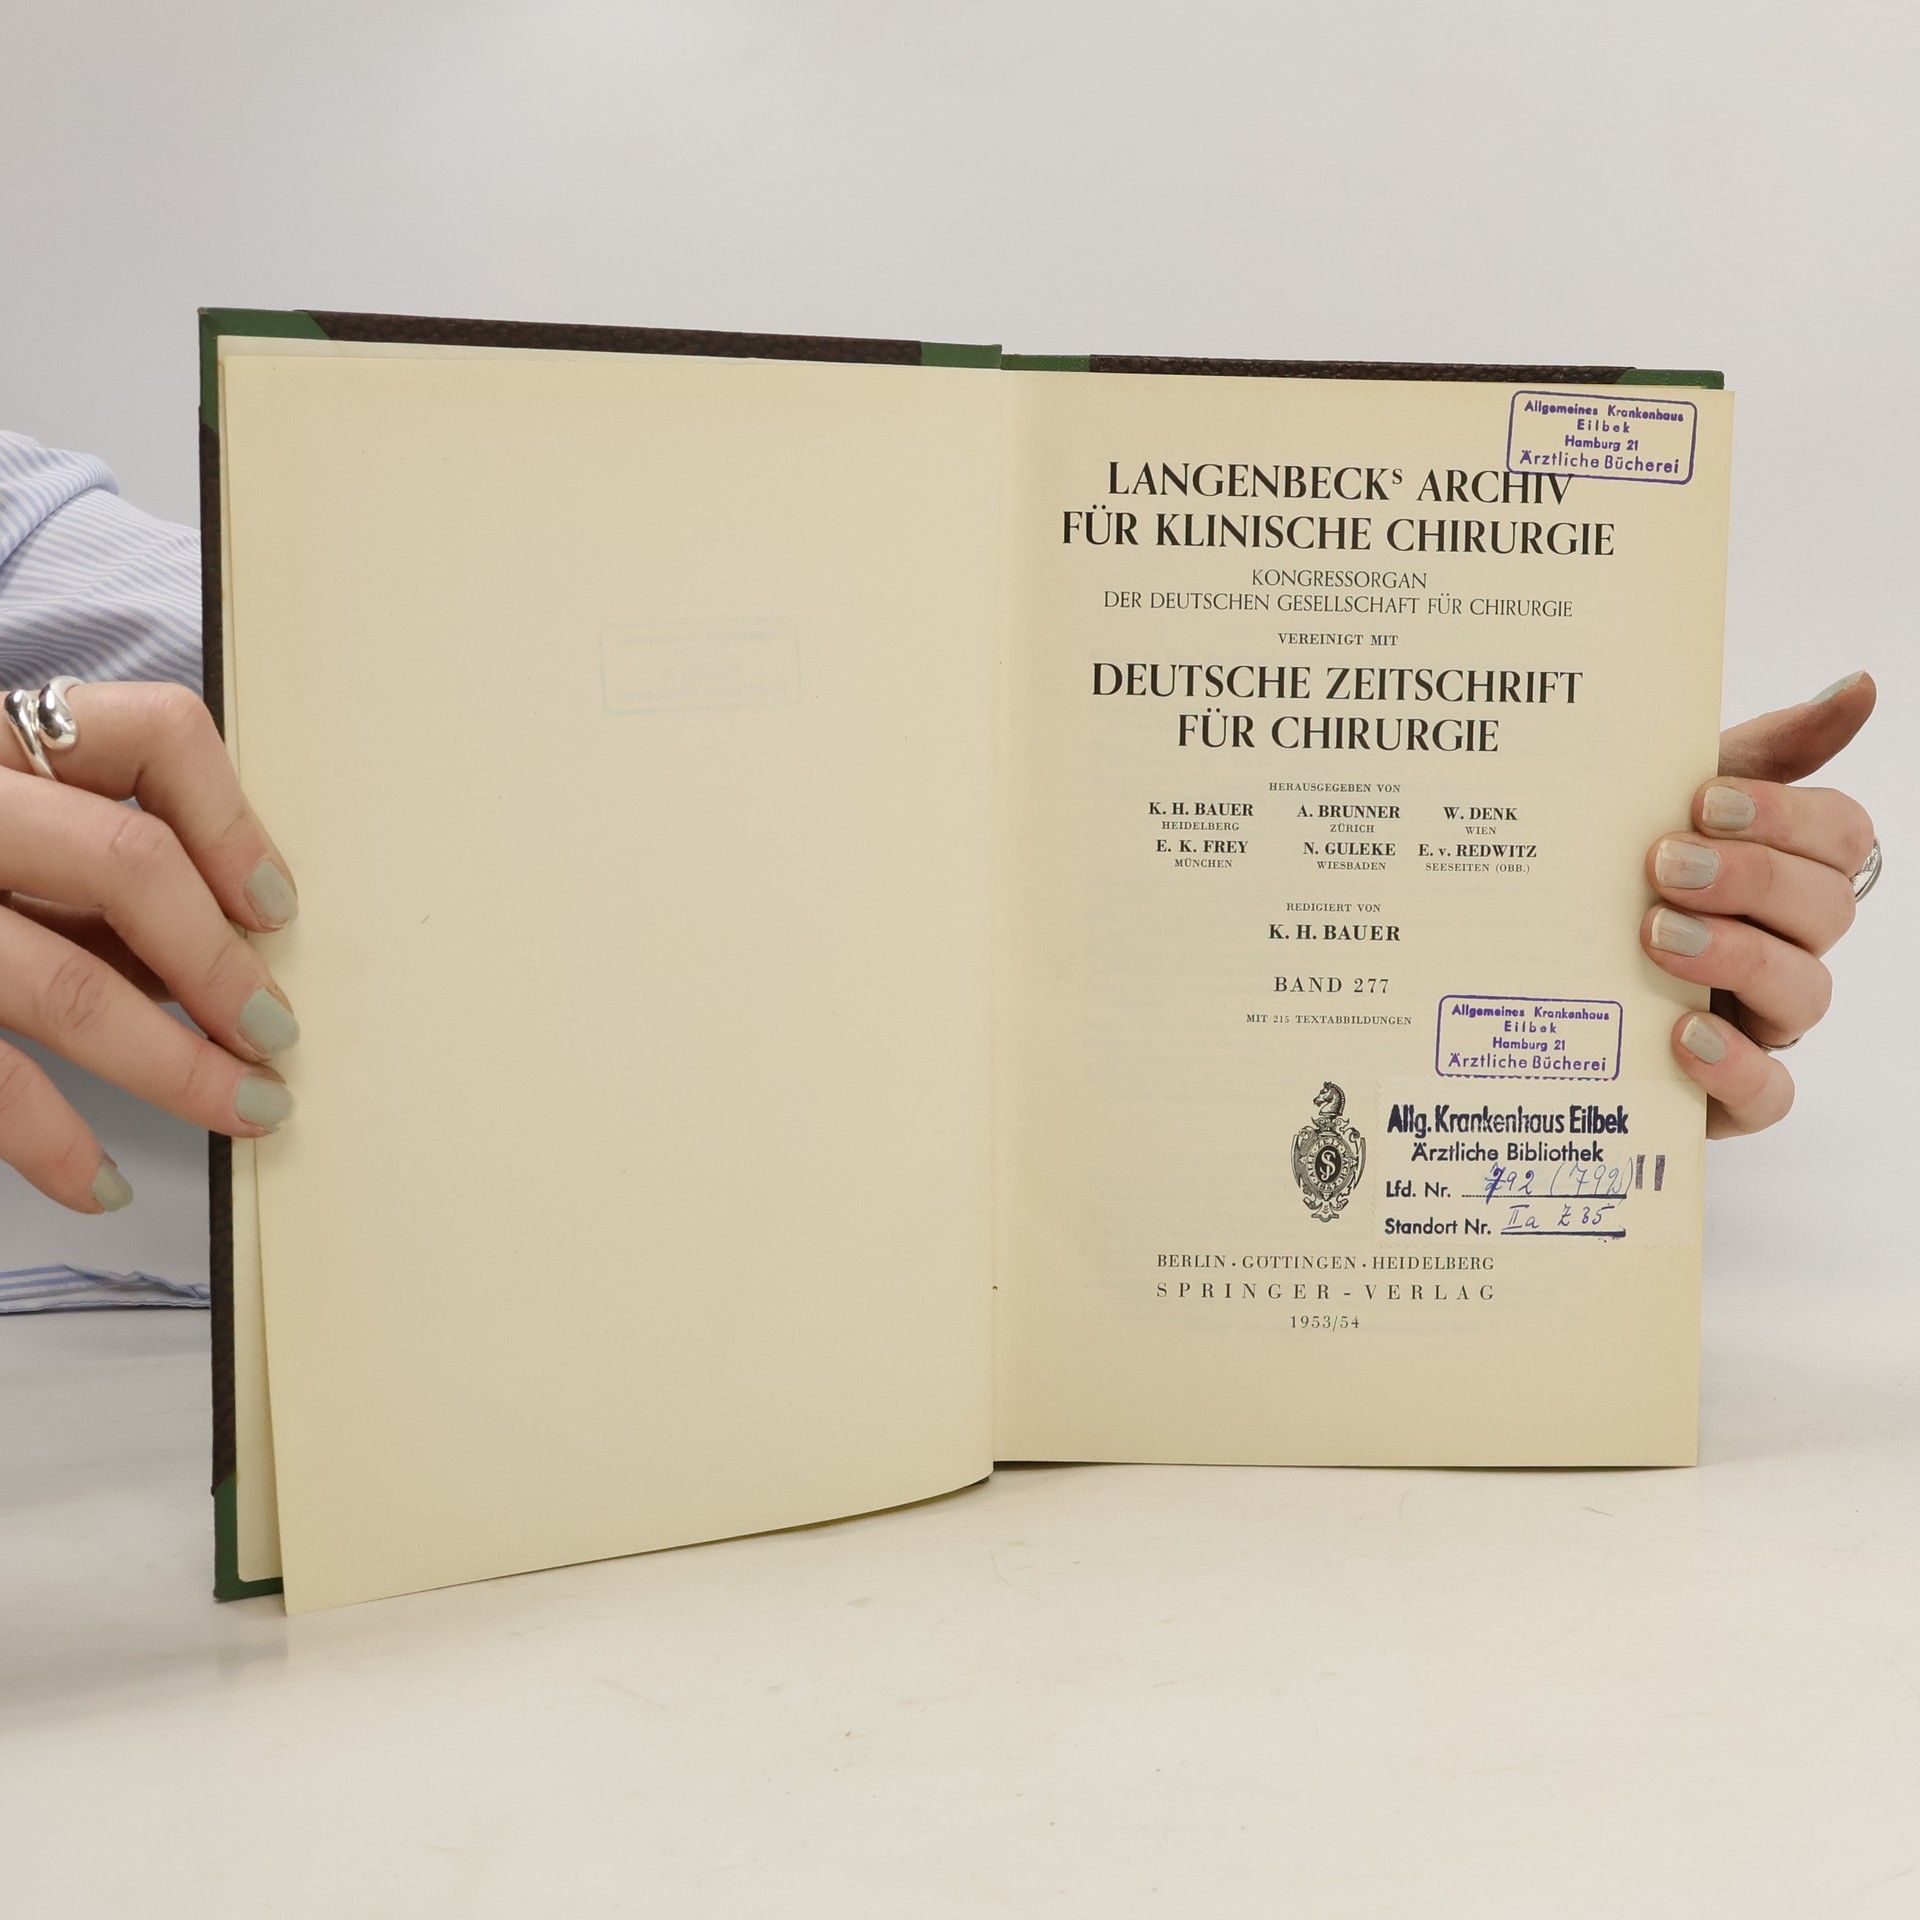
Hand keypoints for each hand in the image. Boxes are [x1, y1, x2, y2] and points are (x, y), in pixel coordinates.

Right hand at [0, 682, 298, 1211]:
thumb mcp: (8, 835)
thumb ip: (94, 872)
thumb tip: (217, 963)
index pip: (152, 734)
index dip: (234, 824)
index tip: (277, 910)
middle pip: (126, 862)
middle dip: (220, 964)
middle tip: (274, 1035)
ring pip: (66, 985)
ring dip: (176, 1066)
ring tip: (245, 1111)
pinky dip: (54, 1143)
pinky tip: (98, 1183)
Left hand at [1642, 672, 1876, 1137]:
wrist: (1509, 972)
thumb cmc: (1604, 878)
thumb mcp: (1656, 802)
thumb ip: (1758, 751)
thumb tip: (1858, 686)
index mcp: (1779, 870)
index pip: (1841, 837)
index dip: (1789, 818)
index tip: (1704, 799)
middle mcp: (1783, 944)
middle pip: (1826, 910)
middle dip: (1752, 878)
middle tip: (1662, 863)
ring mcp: (1759, 1020)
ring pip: (1806, 994)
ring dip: (1738, 955)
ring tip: (1655, 935)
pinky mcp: (1723, 1094)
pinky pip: (1769, 1094)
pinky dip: (1735, 1063)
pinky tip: (1682, 1031)